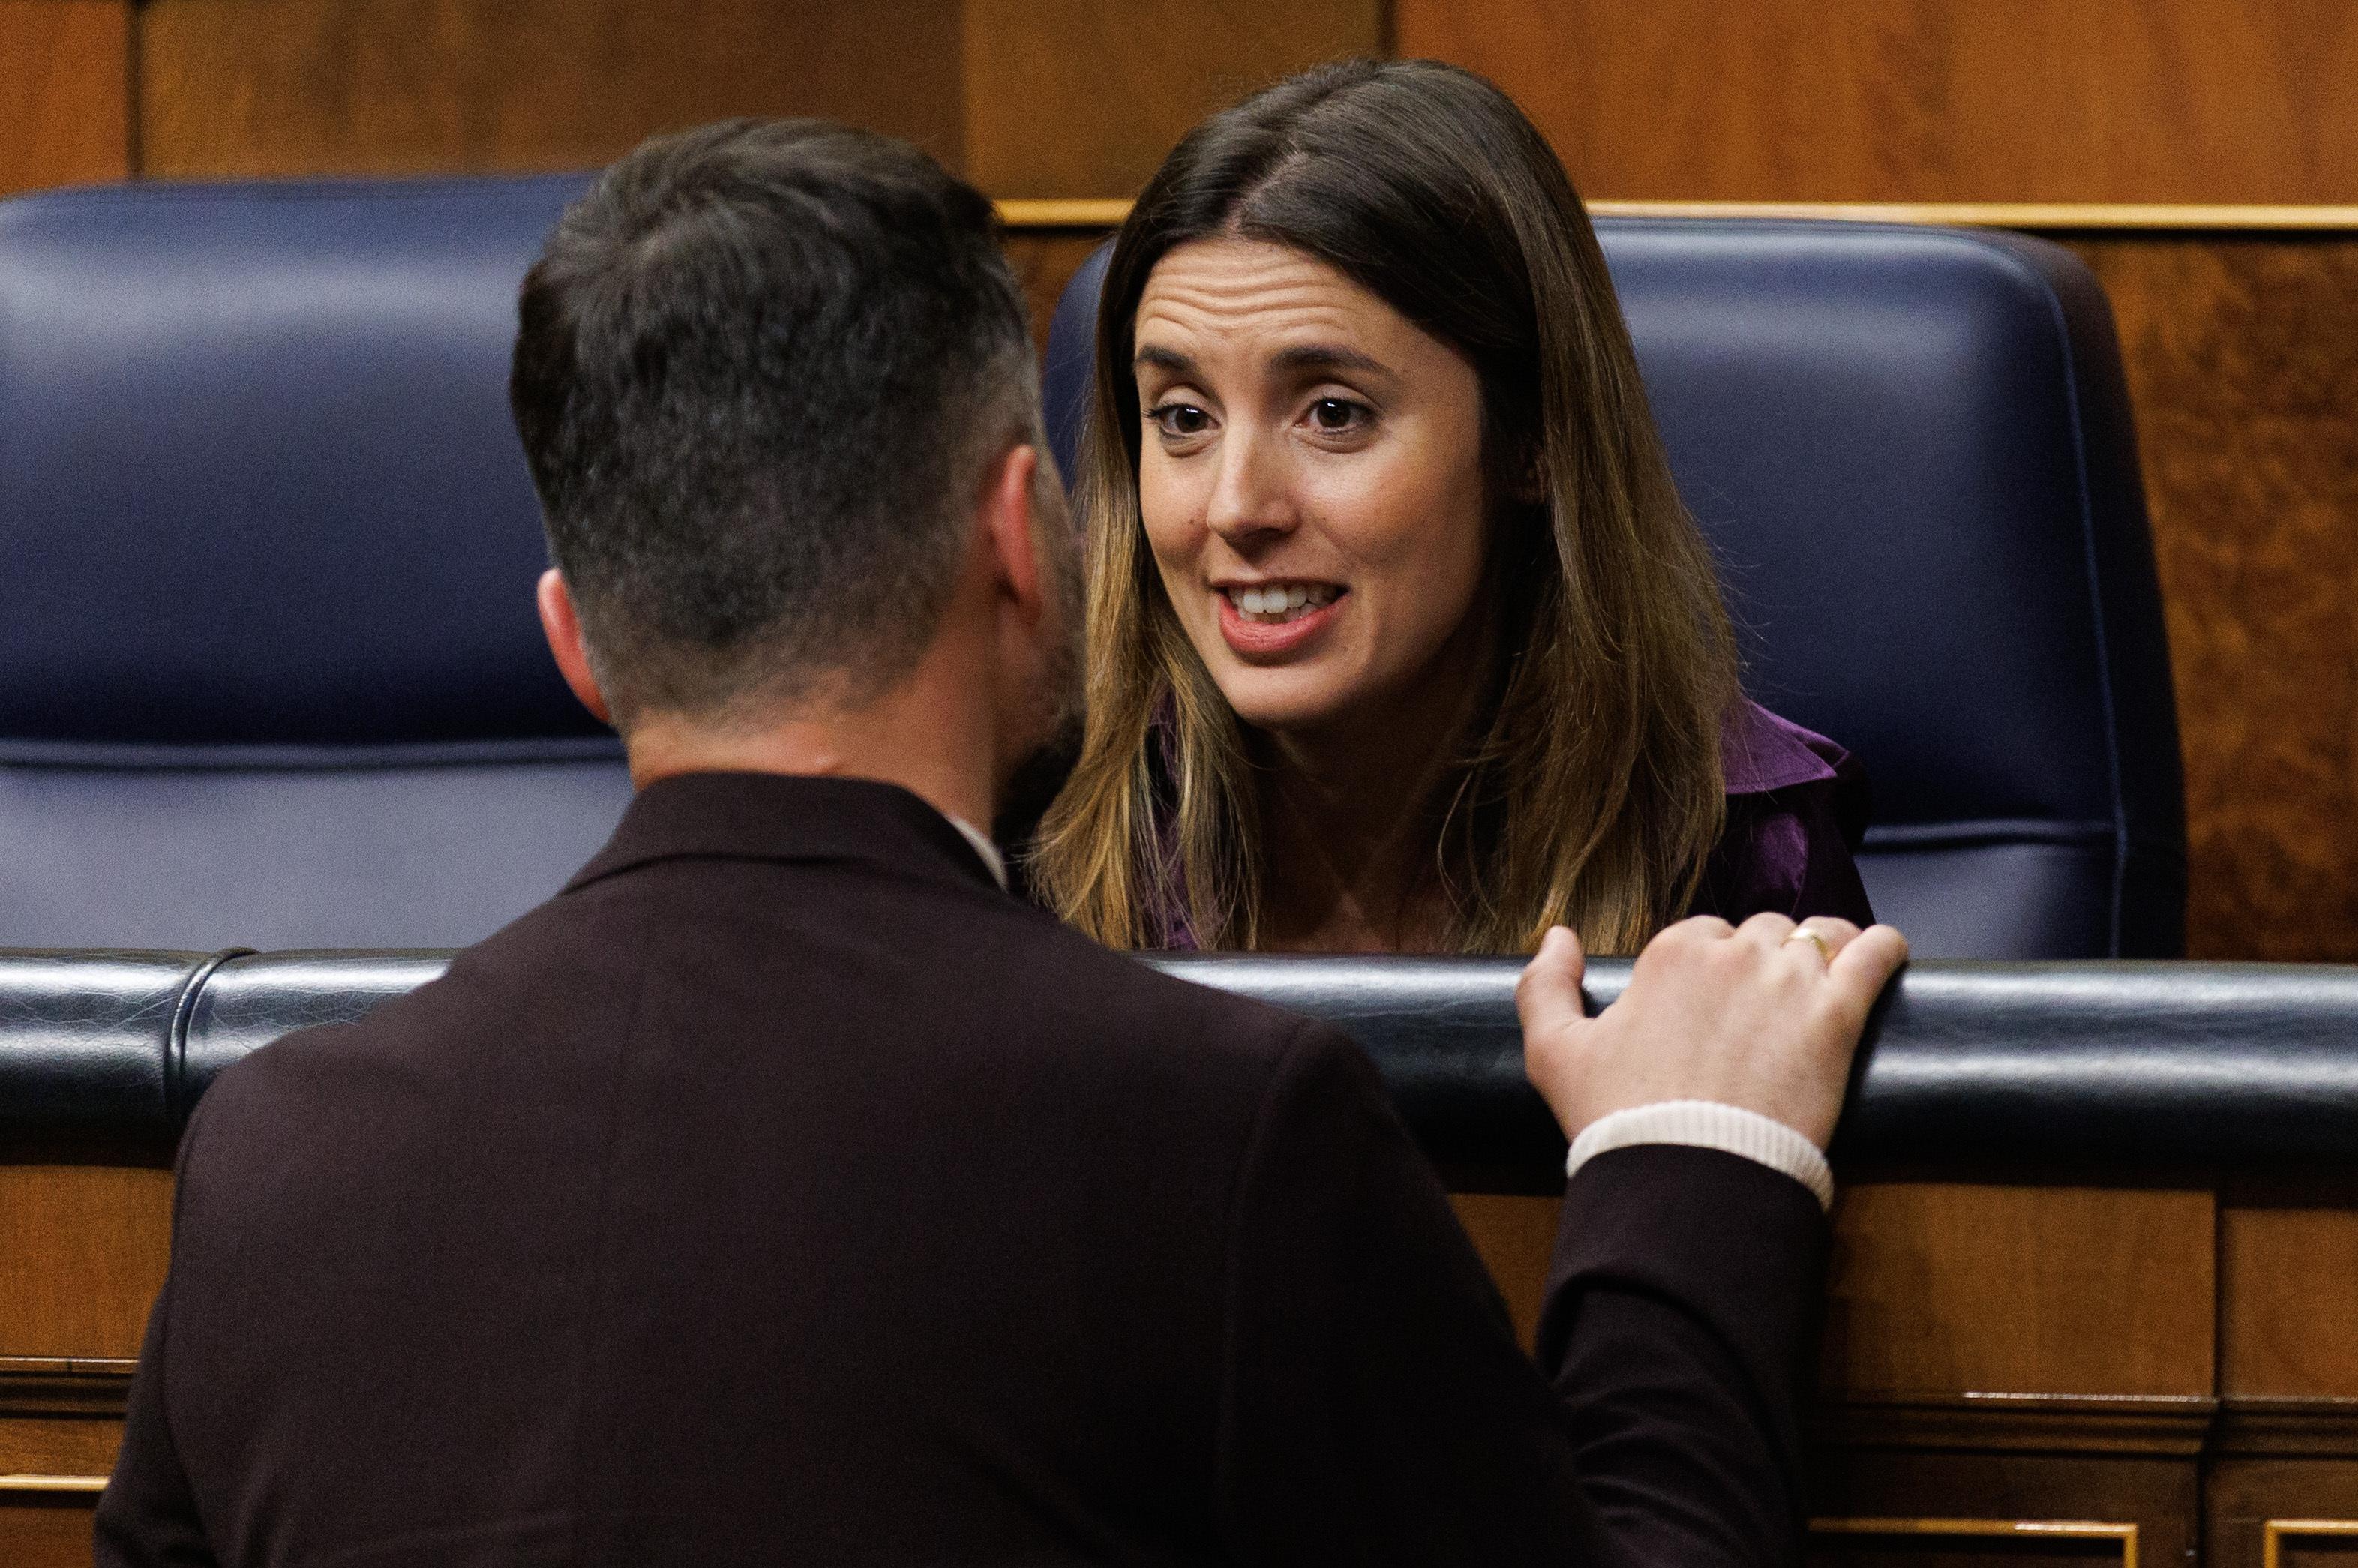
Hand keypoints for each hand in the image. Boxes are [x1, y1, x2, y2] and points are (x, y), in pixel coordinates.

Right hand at [1516, 913, 1908, 1148]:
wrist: (1687, 1175)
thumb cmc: (1617, 1119)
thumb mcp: (1553, 1052)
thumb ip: (1544, 985)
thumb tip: (1558, 934)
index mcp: (1671, 955)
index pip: (1703, 934)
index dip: (1709, 967)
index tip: (1712, 1006)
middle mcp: (1733, 954)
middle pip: (1762, 932)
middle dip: (1763, 960)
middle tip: (1763, 1009)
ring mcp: (1789, 981)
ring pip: (1817, 936)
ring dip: (1821, 950)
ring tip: (1825, 976)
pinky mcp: (1838, 1016)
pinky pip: (1875, 955)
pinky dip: (1883, 948)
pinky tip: (1886, 952)